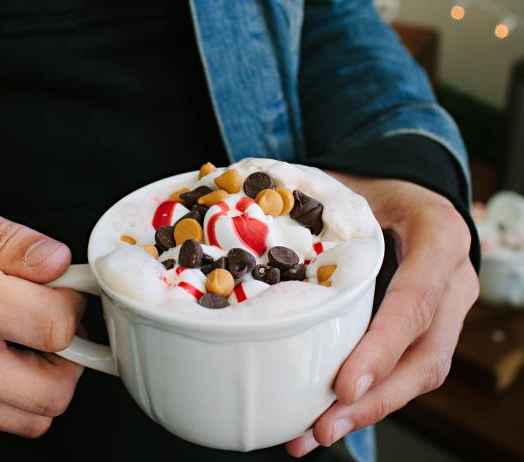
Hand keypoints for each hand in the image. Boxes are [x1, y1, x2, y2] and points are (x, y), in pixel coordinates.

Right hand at [0, 181, 85, 436]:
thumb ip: (12, 239)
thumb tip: (58, 264)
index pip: (53, 330)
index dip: (73, 305)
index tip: (65, 290)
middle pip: (49, 392)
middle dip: (69, 356)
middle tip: (55, 321)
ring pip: (27, 417)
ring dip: (42, 380)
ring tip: (25, 337)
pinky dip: (8, 391)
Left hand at [286, 175, 478, 456]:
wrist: (410, 192)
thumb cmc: (376, 188)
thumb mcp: (352, 188)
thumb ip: (320, 213)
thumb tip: (243, 233)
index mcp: (438, 238)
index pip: (414, 302)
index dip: (381, 348)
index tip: (344, 387)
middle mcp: (454, 281)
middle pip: (426, 355)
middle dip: (375, 400)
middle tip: (322, 428)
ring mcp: (448, 310)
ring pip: (421, 373)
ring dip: (370, 410)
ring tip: (316, 434)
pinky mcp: (431, 329)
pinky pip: (407, 369)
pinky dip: (370, 397)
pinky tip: (330, 416)